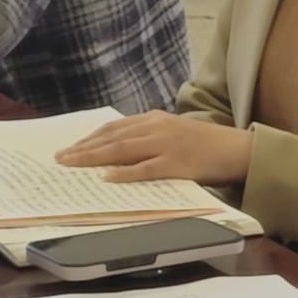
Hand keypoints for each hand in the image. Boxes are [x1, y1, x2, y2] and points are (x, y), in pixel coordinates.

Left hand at [66, 111, 253, 188]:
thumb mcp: (173, 133)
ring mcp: (166, 145)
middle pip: (112, 137)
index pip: (114, 127)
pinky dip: (124, 173)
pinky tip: (107, 178)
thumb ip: (148, 138)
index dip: (90, 137)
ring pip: (122, 150)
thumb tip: (117, 154)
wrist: (237, 149)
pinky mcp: (176, 163)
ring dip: (94, 157)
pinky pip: (145, 169)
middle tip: (60, 157)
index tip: (70, 147)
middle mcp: (157, 128)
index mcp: (155, 119)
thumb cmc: (205, 145)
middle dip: (83, 147)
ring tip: (73, 165)